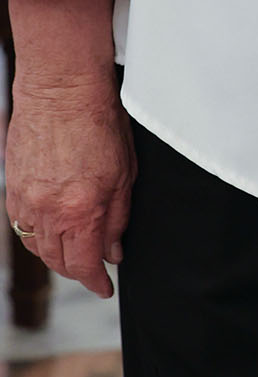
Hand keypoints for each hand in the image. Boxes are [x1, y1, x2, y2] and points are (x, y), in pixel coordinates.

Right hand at [5, 75, 135, 297]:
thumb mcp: (125, 172)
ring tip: (74, 251)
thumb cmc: (99, 121)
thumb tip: (114, 251)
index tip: (105, 287)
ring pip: (38, 248)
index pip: (85, 265)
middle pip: (59, 262)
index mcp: (82, 210)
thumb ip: (118, 218)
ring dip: (57, 255)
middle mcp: (50, 212)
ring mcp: (27, 202)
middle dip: (78, 271)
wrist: (61, 89)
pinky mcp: (13, 189)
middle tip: (93, 269)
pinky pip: (23, 226)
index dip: (96, 282)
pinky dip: (38, 234)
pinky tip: (52, 229)